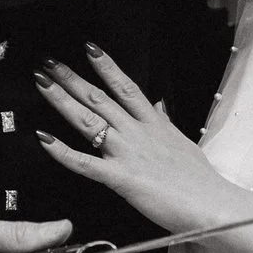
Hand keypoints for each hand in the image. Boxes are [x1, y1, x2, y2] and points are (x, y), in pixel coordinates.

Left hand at [33, 46, 235, 234]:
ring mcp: (127, 153)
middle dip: (72, 78)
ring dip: (62, 100)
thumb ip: (164, 122)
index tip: (89, 48)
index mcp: (153, 123)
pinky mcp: (120, 178)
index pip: (126, 87)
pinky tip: (43, 137)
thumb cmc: (199, 180)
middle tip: (49, 62)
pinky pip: (85, 163)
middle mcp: (137, 133)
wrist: (210, 204)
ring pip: (88, 121)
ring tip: (42, 83)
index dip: (106, 66)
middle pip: (99, 98)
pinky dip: (62, 151)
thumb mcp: (182, 142)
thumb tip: (158, 105)